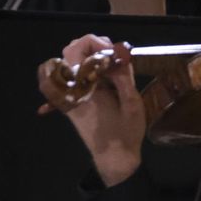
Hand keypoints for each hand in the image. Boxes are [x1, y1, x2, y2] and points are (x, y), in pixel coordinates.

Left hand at [38, 34, 144, 185]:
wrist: (113, 158)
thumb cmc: (125, 132)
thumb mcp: (131, 102)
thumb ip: (123, 75)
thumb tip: (119, 52)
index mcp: (81, 86)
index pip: (76, 49)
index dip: (95, 42)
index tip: (114, 53)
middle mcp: (69, 87)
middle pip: (70, 51)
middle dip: (92, 46)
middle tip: (114, 57)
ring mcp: (68, 93)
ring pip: (71, 61)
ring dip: (90, 56)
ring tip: (112, 65)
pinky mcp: (72, 98)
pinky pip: (74, 75)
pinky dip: (88, 68)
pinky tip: (105, 75)